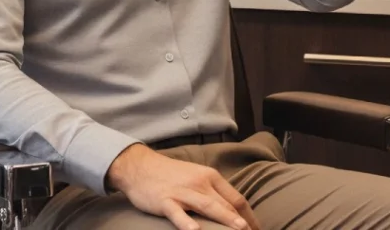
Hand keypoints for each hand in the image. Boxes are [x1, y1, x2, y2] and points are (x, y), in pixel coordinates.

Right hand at [106, 144, 260, 229]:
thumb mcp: (196, 177)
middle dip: (242, 223)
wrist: (139, 165)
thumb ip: (212, 191)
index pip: (236, 198)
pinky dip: (186, 223)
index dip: (250, 216)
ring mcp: (182, 192)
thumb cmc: (170, 175)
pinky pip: (177, 213)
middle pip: (226, 204)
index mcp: (210, 177)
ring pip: (207, 206)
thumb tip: (232, 210)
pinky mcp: (165, 200)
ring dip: (225, 219)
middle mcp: (199, 183)